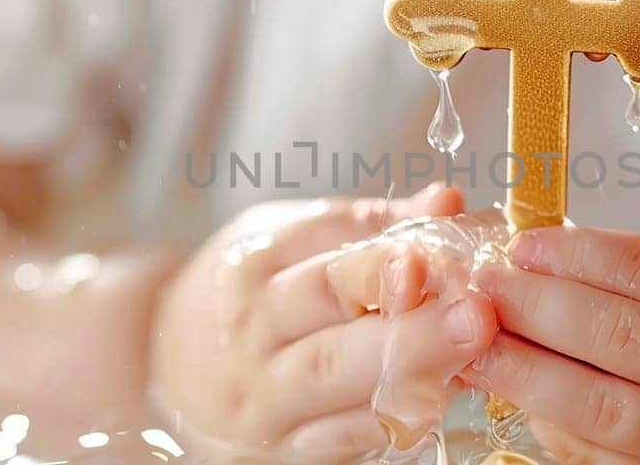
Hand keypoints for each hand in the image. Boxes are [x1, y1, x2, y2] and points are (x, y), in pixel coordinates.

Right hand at [151, 185, 497, 460]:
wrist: (164, 364)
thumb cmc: (246, 290)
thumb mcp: (288, 238)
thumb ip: (369, 223)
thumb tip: (447, 200)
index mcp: (255, 266)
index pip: (321, 262)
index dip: (379, 263)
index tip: (431, 258)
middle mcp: (252, 333)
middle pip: (330, 329)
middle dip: (409, 326)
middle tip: (475, 316)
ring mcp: (263, 396)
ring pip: (337, 387)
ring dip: (411, 373)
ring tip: (470, 355)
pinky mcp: (279, 447)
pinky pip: (341, 439)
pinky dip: (391, 419)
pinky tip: (439, 396)